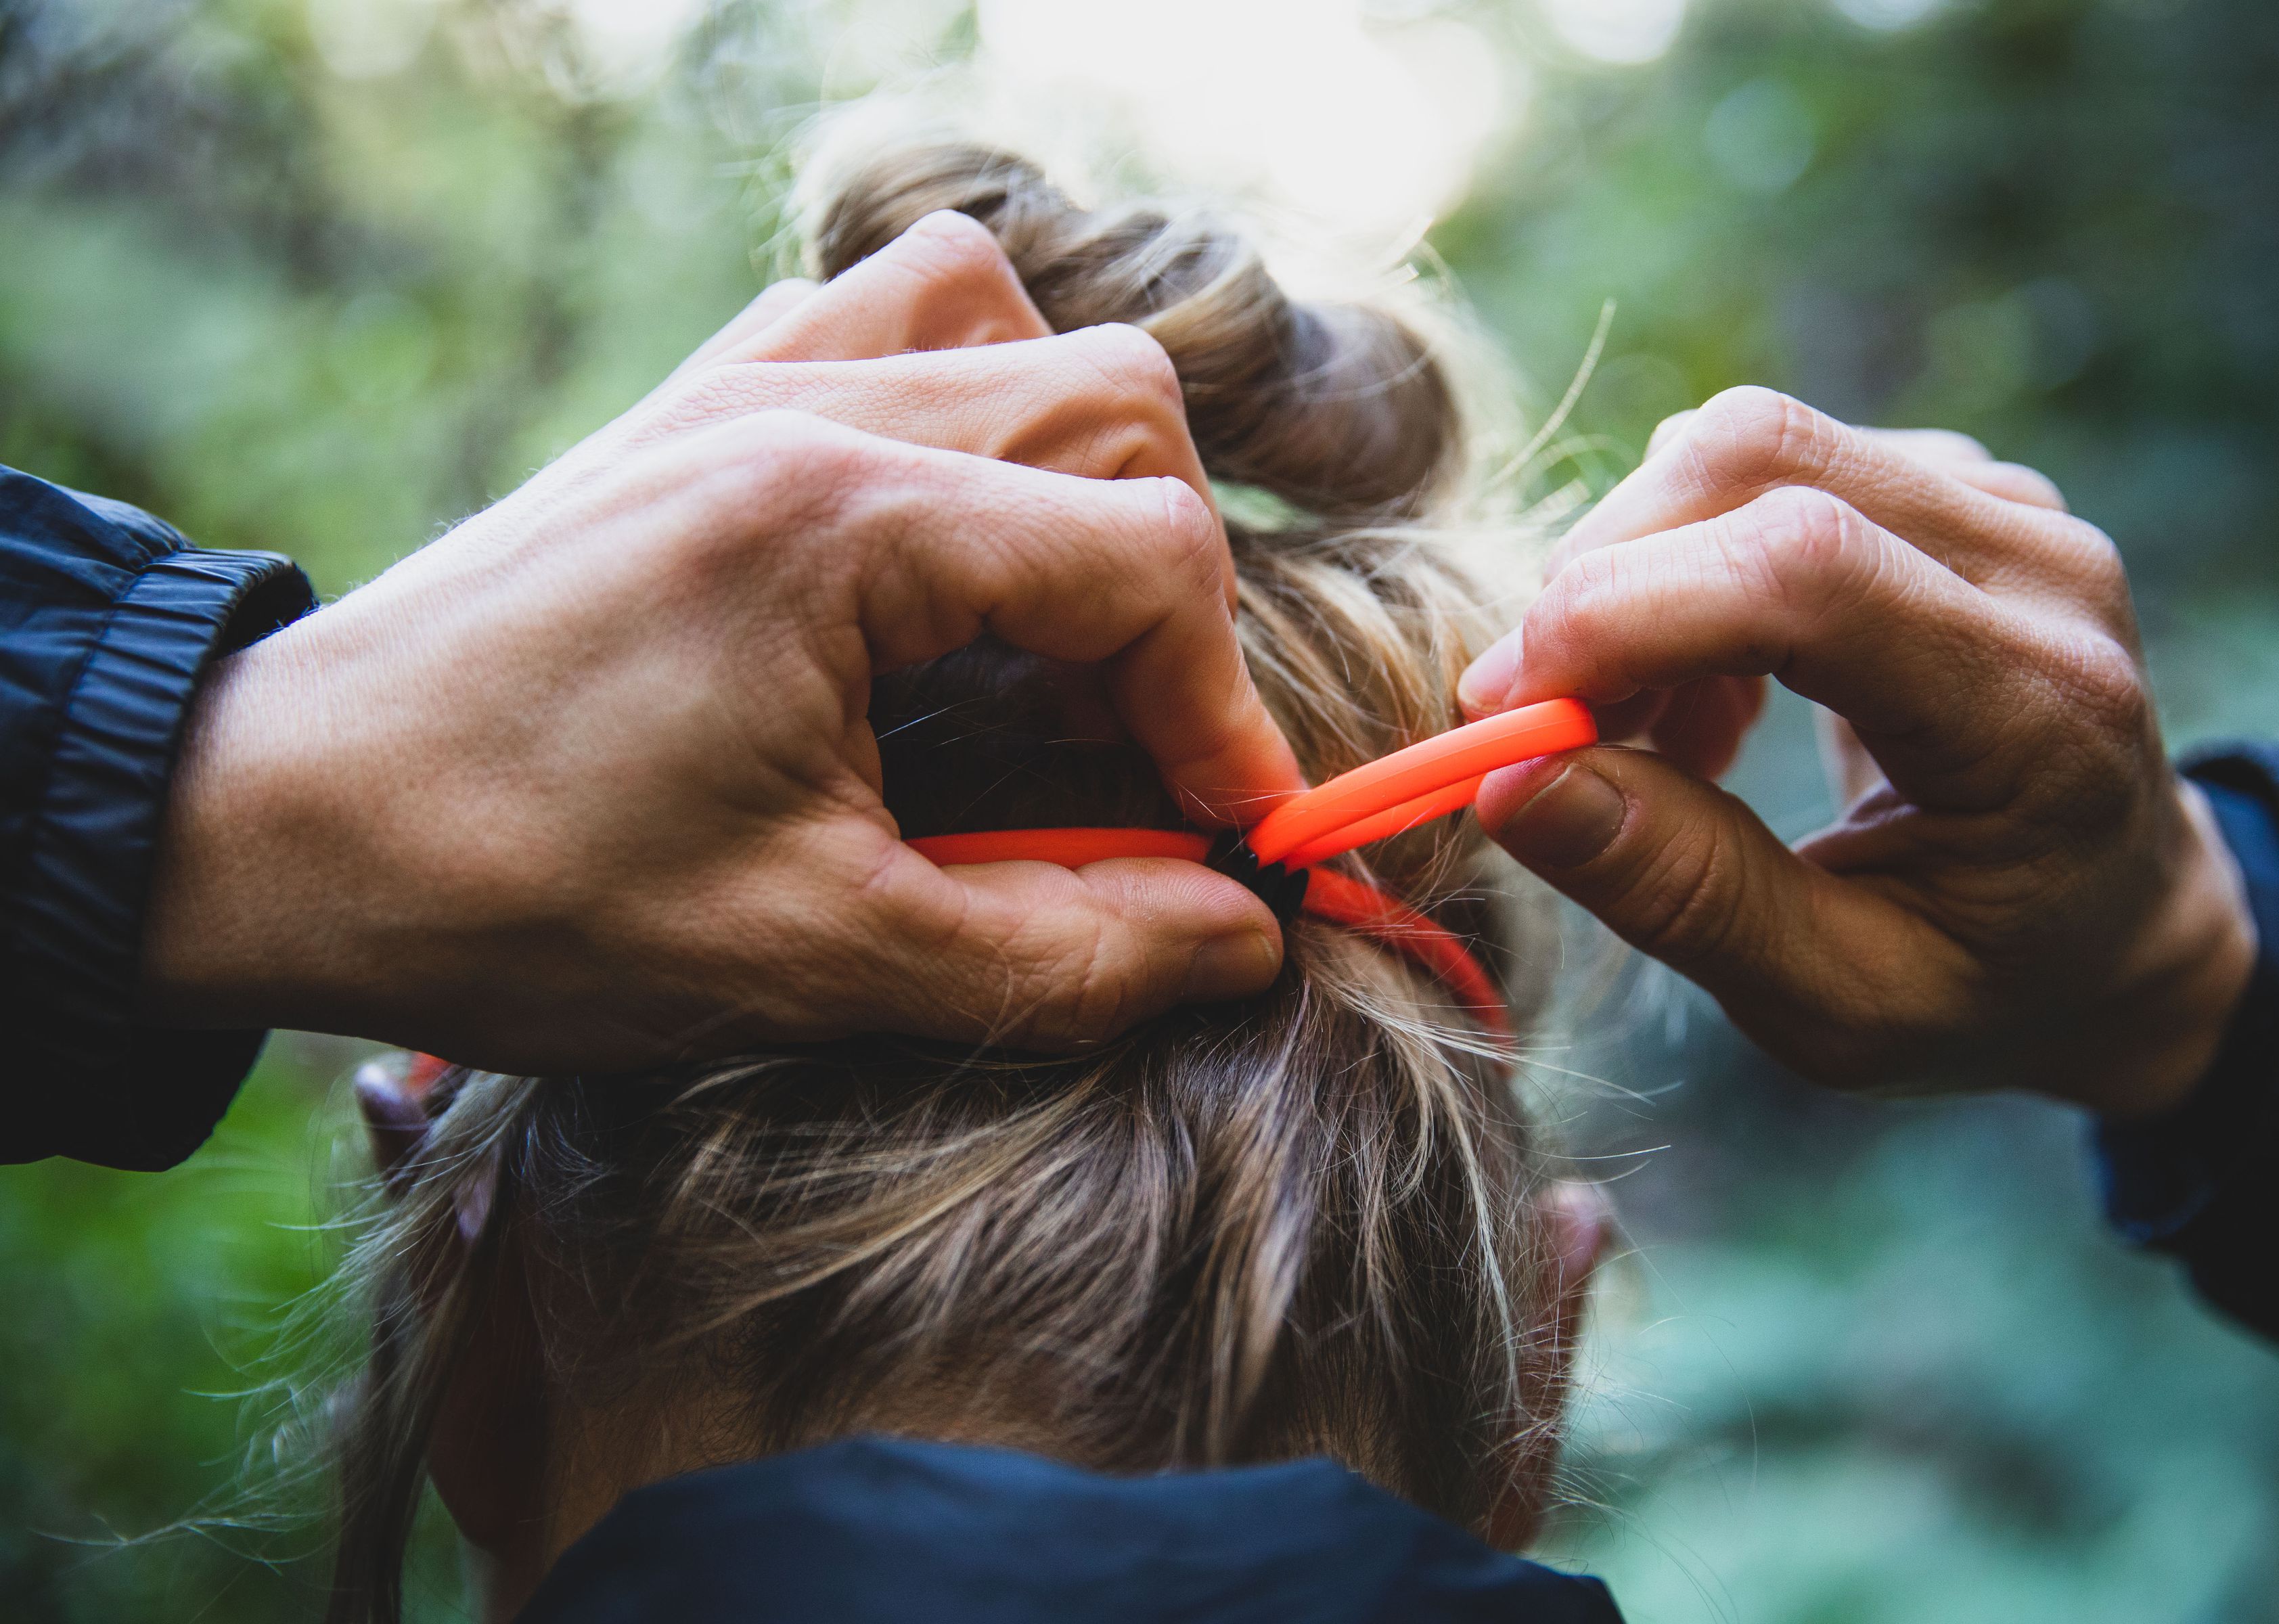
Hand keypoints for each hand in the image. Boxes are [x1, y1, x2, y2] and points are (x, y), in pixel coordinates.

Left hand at [138, 213, 1302, 1066]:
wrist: (271, 818)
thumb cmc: (516, 895)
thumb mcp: (810, 961)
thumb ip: (1059, 951)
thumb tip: (1240, 936)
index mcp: (840, 525)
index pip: (1149, 557)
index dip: (1225, 714)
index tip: (1234, 844)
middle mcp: (806, 406)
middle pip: (1119, 405)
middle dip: (1170, 598)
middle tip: (1130, 755)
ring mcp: (747, 380)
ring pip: (1019, 323)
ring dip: (1084, 470)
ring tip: (1047, 636)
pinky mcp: (701, 399)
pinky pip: (892, 312)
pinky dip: (971, 403)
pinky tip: (941, 545)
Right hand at [1461, 387, 2254, 1118]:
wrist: (2122, 920)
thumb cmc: (1980, 984)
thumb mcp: (1835, 1003)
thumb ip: (1683, 893)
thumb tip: (1504, 782)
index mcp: (2042, 713)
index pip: (1807, 576)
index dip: (1620, 618)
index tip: (1501, 720)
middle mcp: (2038, 570)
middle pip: (1752, 463)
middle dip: (1597, 586)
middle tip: (1543, 734)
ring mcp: (1999, 502)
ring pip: (1736, 446)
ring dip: (1631, 577)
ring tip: (1653, 734)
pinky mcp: (1944, 478)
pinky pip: (1755, 466)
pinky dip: (1676, 569)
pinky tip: (1708, 690)